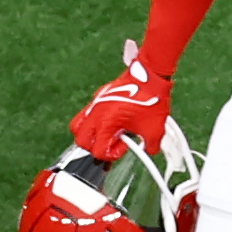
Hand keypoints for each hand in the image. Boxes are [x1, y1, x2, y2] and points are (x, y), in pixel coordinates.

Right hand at [68, 43, 169, 157]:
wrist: (150, 76)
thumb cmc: (150, 98)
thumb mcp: (154, 130)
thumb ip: (150, 146)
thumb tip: (149, 150)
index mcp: (106, 123)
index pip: (97, 151)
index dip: (112, 154)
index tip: (125, 146)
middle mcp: (96, 113)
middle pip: (81, 141)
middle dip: (95, 147)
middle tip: (111, 143)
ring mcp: (95, 104)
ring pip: (77, 126)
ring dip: (90, 135)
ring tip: (106, 134)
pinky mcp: (99, 96)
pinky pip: (86, 112)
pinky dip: (94, 121)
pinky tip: (111, 120)